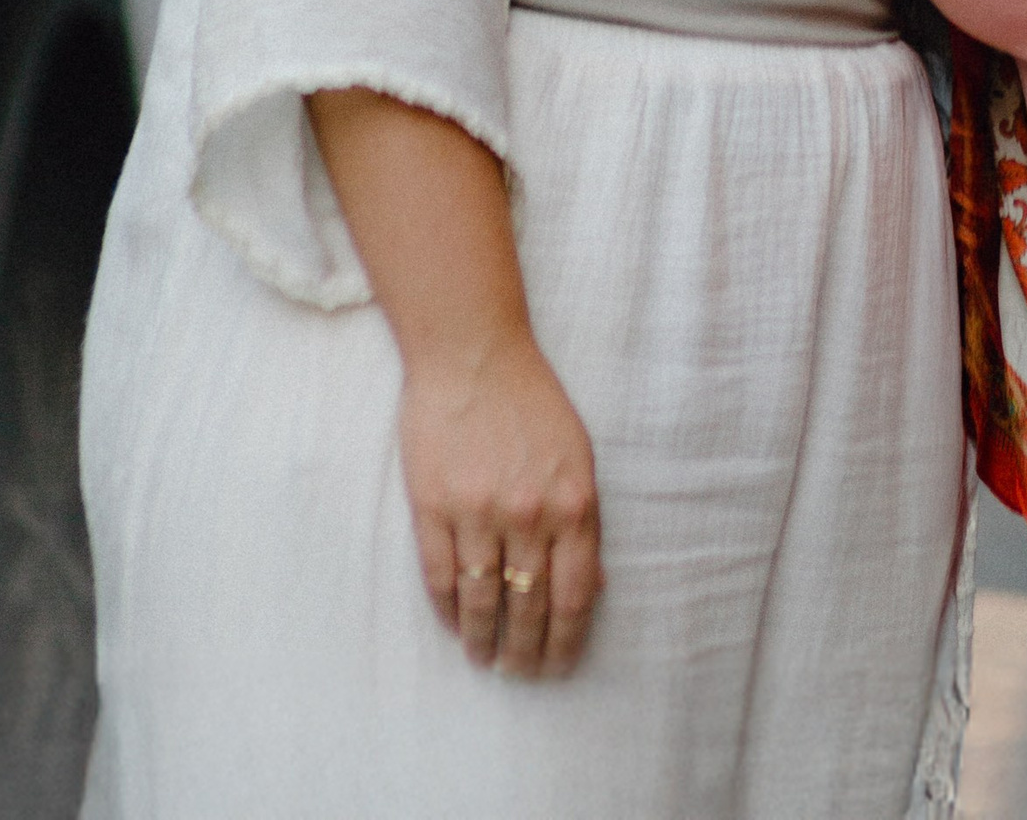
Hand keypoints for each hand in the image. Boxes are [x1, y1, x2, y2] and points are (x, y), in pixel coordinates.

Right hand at [398, 323, 602, 678]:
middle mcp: (529, 515)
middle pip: (529, 608)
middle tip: (521, 673)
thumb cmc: (531, 400)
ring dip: (483, 639)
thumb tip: (593, 584)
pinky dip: (448, 609)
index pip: (574, 597)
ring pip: (482, 601)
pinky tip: (453, 624)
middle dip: (526, 652)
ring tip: (484, 657)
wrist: (473, 353)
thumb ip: (583, 520)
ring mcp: (478, 513)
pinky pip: (441, 576)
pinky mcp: (433, 506)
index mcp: (573, 503)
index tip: (559, 665)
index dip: (566, 641)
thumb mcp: (578, 454)